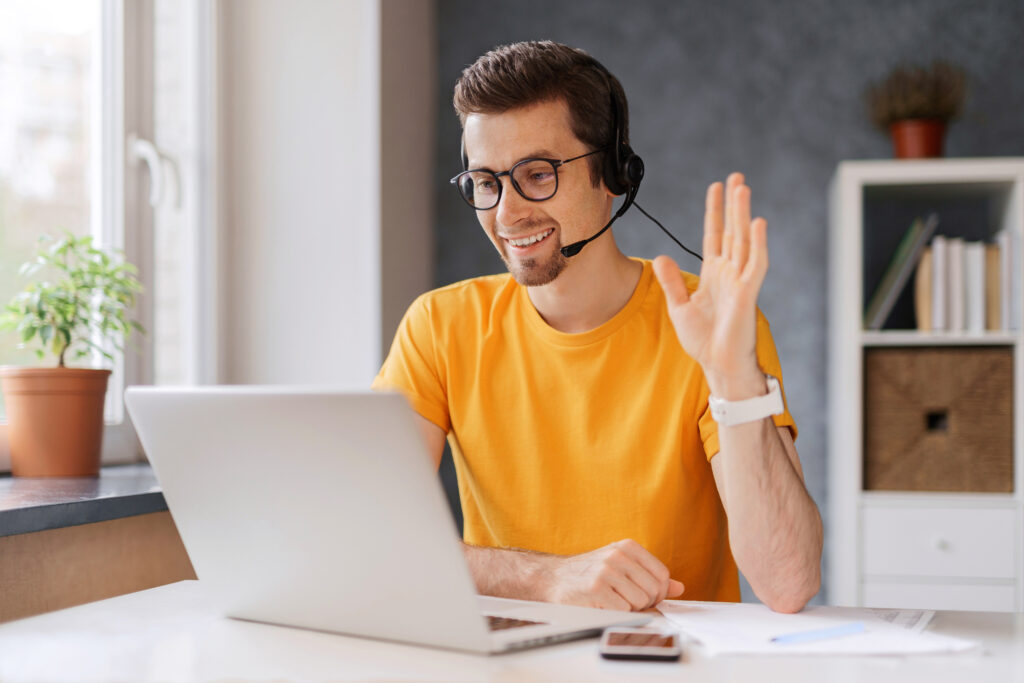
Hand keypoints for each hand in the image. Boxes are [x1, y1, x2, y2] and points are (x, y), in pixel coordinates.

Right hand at [542, 539, 683, 610]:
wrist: (554, 578)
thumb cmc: (589, 574)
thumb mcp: (621, 566)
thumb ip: (649, 575)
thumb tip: (678, 588)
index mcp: (627, 547)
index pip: (662, 574)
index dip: (658, 592)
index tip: (645, 596)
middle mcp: (618, 555)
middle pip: (653, 590)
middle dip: (644, 603)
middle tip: (625, 601)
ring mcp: (606, 572)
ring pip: (640, 602)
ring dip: (628, 609)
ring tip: (611, 601)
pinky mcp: (596, 590)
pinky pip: (623, 611)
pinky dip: (616, 614)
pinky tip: (602, 605)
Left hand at [652, 173, 768, 397]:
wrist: (718, 364)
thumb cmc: (703, 340)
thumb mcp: (680, 306)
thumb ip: (672, 281)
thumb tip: (660, 256)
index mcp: (714, 274)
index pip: (714, 235)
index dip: (714, 212)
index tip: (715, 188)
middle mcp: (729, 273)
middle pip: (732, 231)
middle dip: (733, 204)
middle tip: (735, 177)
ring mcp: (740, 281)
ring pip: (744, 240)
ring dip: (743, 214)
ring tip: (743, 189)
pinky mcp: (748, 294)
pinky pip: (755, 265)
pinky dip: (758, 244)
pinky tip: (757, 223)